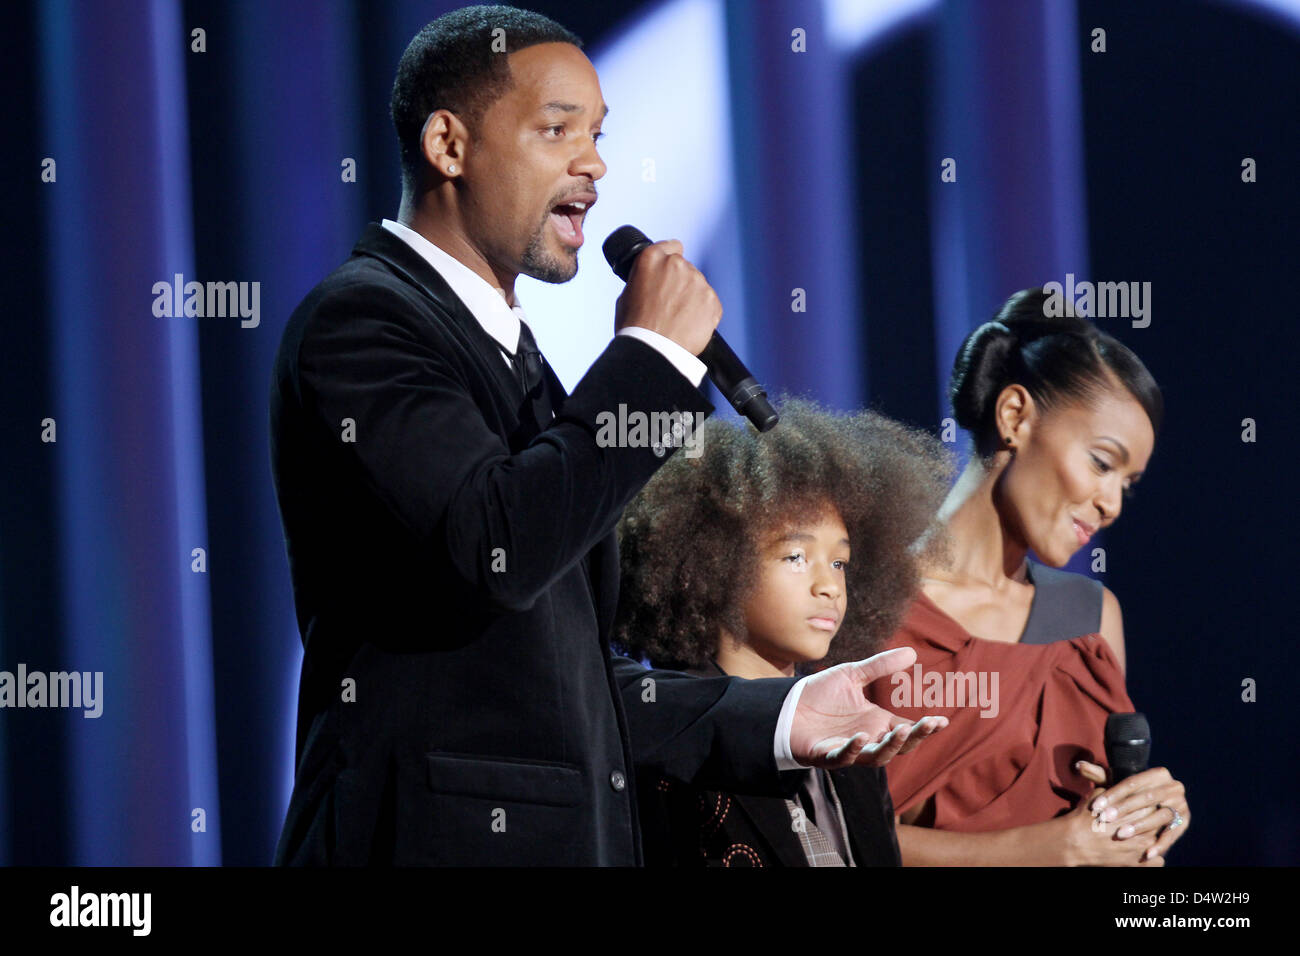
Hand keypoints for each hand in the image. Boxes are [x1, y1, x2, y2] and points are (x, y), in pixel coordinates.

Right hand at [613, 239, 720, 354]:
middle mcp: (678, 265)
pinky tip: (688, 325)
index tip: (669, 271)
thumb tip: (653, 281)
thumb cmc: (635, 327)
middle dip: (679, 283)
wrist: (654, 351)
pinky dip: (702, 313)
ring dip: (691, 298)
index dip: (670, 258)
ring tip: (677, 319)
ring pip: (698, 286)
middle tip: (668, 305)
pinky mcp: (712, 301)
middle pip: (685, 268)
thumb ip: (644, 279)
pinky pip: (709, 303)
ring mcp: (698, 282)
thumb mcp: (627, 294)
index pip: (672, 246)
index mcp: (652, 258)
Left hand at [788, 647, 948, 768]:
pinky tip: (860, 737)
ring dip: (889, 746)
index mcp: (876, 722)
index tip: (942, 721)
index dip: (925, 727)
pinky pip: (843, 756)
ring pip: (876, 757)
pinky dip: (853, 749)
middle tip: (928, 725)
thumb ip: (880, 666)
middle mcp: (867, 738)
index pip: (907, 729)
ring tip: (900, 731)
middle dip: (915, 737)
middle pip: (898, 746)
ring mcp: (849, 749)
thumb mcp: (852, 675)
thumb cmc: (820, 693)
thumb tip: (912, 652)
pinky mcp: (827, 755)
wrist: (787, 705)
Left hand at [1086, 764, 1189, 862]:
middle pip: (1145, 798)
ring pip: (1159, 815)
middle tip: (1104, 819)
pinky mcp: (1184, 822)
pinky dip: (1161, 844)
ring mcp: (1181, 804)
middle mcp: (1173, 787)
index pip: (1132, 783)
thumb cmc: (1129, 796)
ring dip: (1139, 826)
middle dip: (1123, 810)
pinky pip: (1172, 833)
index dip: (1112, 794)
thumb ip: (1098, 775)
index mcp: (1158, 774)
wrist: (1152, 809)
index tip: (1095, 806)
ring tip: (1120, 835)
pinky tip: (1148, 853)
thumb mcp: (1115, 786)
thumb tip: (1079, 765)